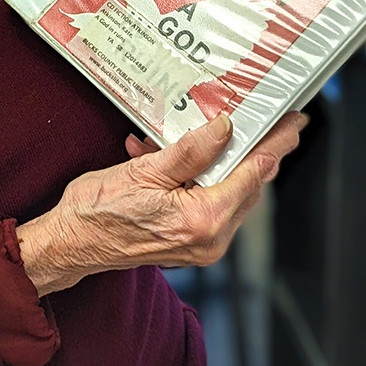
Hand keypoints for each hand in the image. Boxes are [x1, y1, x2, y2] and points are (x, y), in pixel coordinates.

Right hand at [16, 110, 306, 295]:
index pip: (254, 173)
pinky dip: (201, 178)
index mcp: (203, 220)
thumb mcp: (144, 170)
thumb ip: (190, 151)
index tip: (294, 122)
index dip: (277, 143)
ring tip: (207, 132)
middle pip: (249, 185)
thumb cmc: (98, 211)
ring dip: (222, 162)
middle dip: (255, 149)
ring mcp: (202, 245)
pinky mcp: (190, 244)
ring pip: (230, 193)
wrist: (71, 244)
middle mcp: (210, 239)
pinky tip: (173, 157)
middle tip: (267, 119)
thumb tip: (224, 129)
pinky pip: (210, 203)